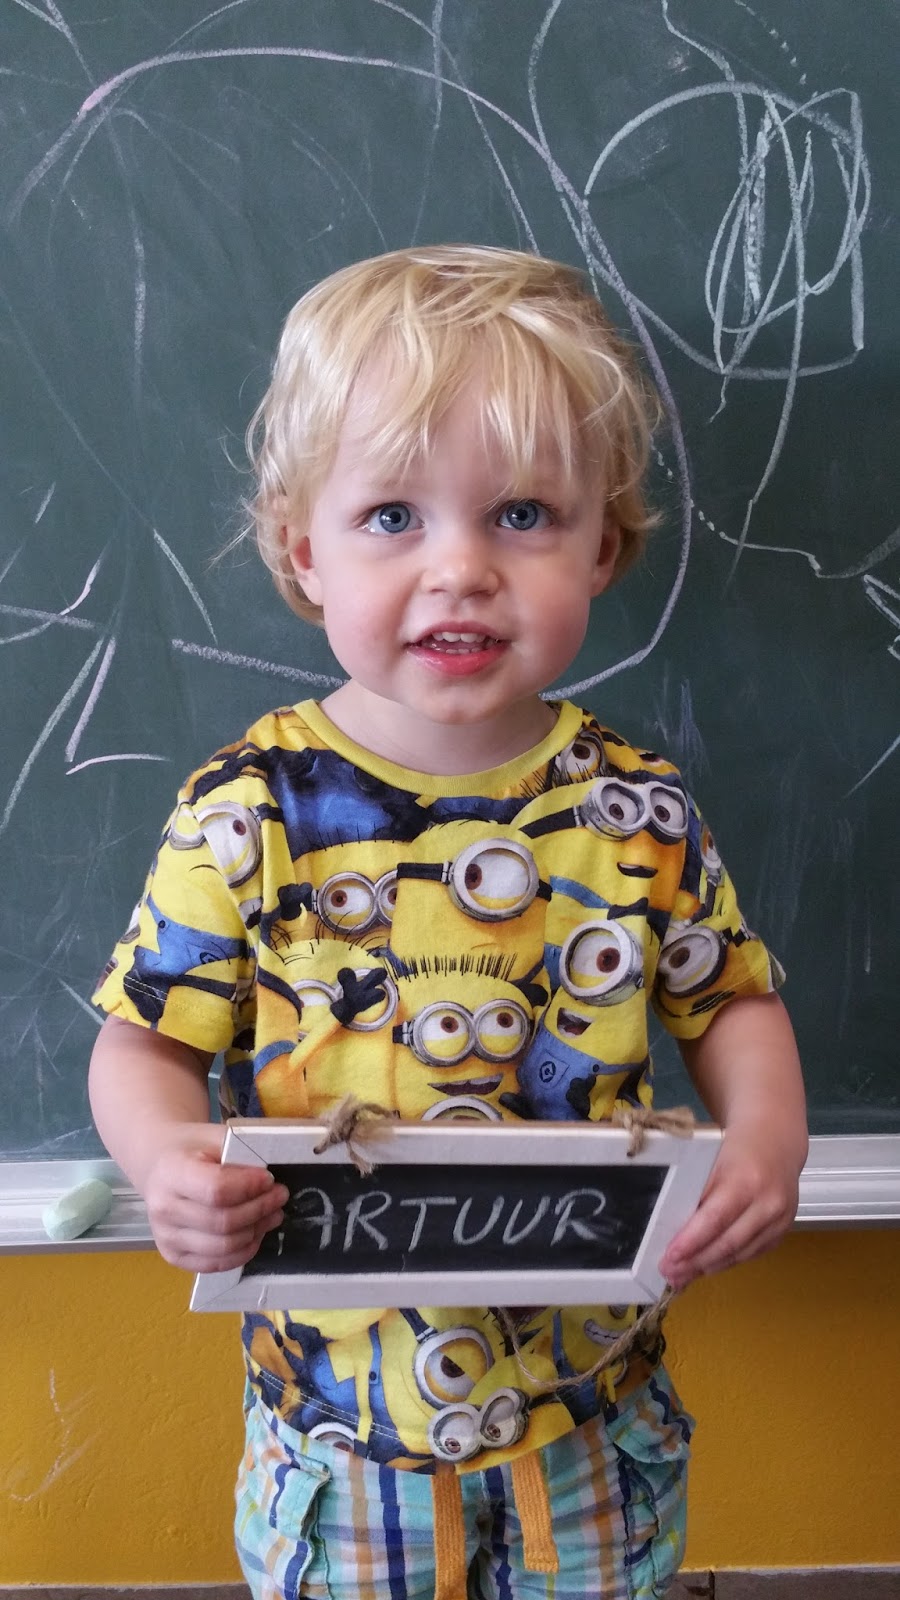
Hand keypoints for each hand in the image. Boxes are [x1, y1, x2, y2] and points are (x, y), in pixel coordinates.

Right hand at [143, 1123, 289, 1271]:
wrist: (158, 1166)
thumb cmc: (192, 1150)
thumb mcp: (214, 1137)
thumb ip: (241, 1155)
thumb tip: (269, 1182)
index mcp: (171, 1172)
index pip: (216, 1189)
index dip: (249, 1187)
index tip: (269, 1179)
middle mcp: (163, 1209)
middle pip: (223, 1222)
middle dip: (260, 1209)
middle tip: (280, 1196)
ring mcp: (166, 1237)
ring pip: (223, 1247)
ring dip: (256, 1231)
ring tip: (272, 1214)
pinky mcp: (173, 1256)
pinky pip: (215, 1265)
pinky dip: (242, 1252)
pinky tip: (254, 1234)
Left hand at [658, 1122, 802, 1289]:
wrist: (776, 1140)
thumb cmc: (737, 1148)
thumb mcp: (712, 1160)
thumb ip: (697, 1192)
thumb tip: (672, 1228)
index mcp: (747, 1180)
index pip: (715, 1219)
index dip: (691, 1241)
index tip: (669, 1257)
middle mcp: (768, 1203)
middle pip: (728, 1243)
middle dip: (696, 1261)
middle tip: (670, 1273)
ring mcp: (780, 1220)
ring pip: (740, 1254)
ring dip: (709, 1267)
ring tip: (682, 1275)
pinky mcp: (782, 1231)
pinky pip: (751, 1254)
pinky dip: (726, 1261)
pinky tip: (707, 1265)